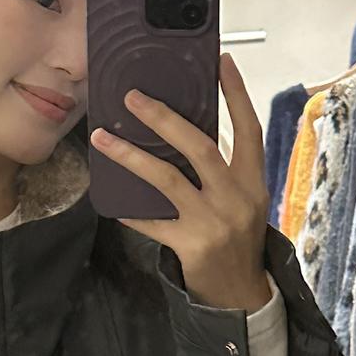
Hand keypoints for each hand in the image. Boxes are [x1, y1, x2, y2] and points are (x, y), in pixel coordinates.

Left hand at [89, 53, 271, 310]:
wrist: (241, 294)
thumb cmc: (237, 239)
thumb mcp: (242, 200)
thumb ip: (221, 170)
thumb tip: (180, 131)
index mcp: (254, 181)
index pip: (249, 128)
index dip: (236, 94)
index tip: (221, 61)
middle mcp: (237, 198)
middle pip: (201, 147)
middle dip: (165, 119)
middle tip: (132, 98)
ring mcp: (214, 222)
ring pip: (168, 179)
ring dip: (131, 156)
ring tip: (102, 137)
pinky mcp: (192, 246)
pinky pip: (152, 222)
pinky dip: (131, 210)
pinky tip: (110, 199)